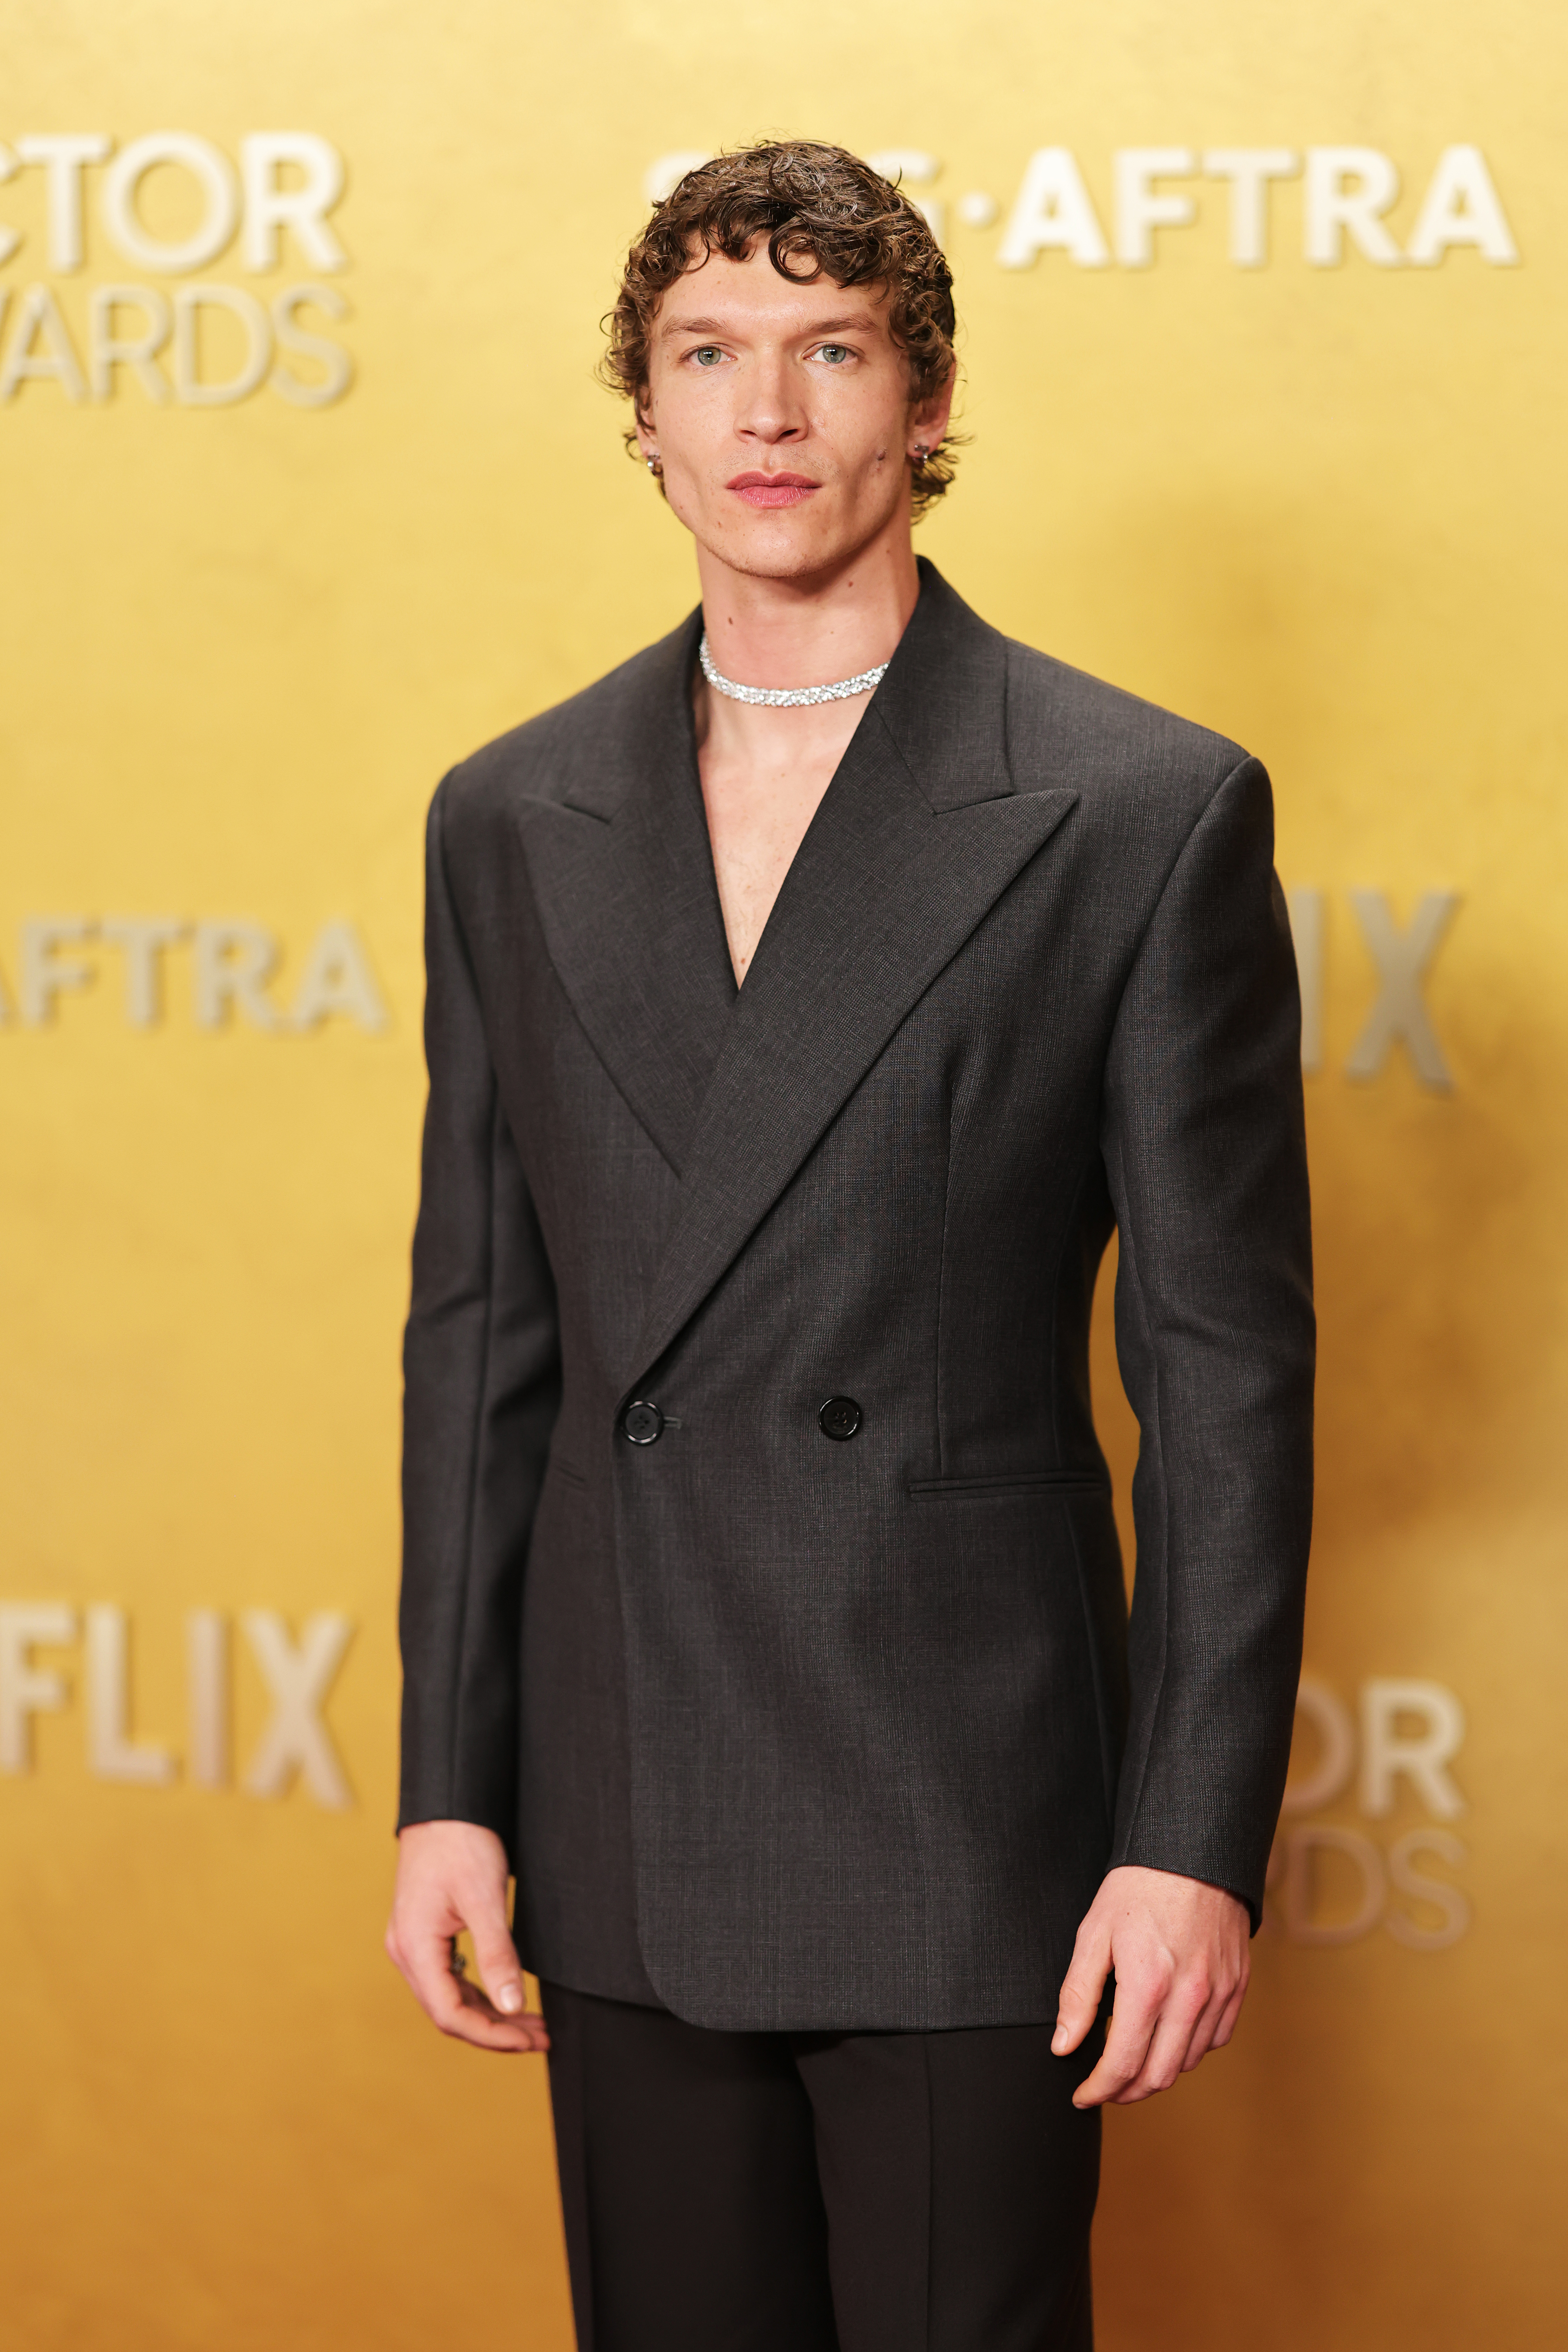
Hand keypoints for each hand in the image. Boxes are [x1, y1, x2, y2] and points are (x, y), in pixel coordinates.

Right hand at [385, 1820, 549, 2053]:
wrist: (444, 1804)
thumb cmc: (461, 1842)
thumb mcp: (484, 1899)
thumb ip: (497, 1955)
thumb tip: (512, 2006)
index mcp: (414, 1947)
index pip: (450, 2014)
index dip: (491, 2035)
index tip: (530, 2040)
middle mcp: (406, 1951)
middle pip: (449, 2012)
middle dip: (495, 2030)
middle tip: (540, 2037)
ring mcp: (412, 1942)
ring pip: (449, 1997)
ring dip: (489, 2014)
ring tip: (531, 2024)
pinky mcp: (424, 1932)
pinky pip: (449, 1977)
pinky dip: (478, 1993)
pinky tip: (504, 1997)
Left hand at [1052, 1864, 1248, 2107]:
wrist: (1192, 1853)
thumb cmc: (1138, 1889)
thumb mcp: (1094, 1934)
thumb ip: (1078, 1995)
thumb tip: (1064, 2046)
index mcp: (1148, 1985)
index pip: (1123, 2064)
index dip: (1099, 2089)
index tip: (1082, 2095)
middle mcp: (1189, 1997)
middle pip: (1158, 2076)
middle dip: (1126, 2092)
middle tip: (1104, 2087)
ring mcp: (1219, 1994)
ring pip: (1187, 2062)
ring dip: (1156, 2072)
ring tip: (1131, 2062)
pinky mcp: (1237, 1986)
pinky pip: (1215, 2039)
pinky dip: (1189, 2049)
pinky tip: (1168, 2036)